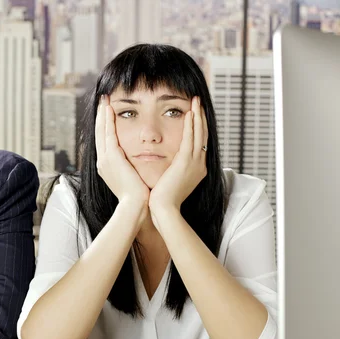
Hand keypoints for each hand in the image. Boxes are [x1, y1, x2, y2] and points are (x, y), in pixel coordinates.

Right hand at [95, 95, 149, 223]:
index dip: (104, 126)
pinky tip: (109, 109)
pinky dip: (107, 121)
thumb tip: (137, 164)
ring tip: (104, 100)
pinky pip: (108, 134)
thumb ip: (132, 169)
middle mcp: (102, 161)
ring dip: (102, 114)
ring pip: (101, 131)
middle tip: (102, 101)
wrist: (135, 207)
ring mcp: (104, 159)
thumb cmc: (138, 197)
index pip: (104, 142)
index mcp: (107, 167)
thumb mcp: (132, 180)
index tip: (107, 114)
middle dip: (100, 117)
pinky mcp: (111, 157)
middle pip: (99, 134)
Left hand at [149, 97, 207, 222]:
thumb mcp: (171, 181)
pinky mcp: (186, 162)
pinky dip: (191, 126)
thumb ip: (173, 170)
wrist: (164, 210)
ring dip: (198, 116)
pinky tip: (190, 113)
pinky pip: (190, 139)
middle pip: (203, 135)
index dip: (199, 127)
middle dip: (201, 117)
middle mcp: (200, 164)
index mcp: (197, 168)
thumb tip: (169, 164)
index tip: (196, 113)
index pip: (200, 142)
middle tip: (199, 101)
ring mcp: (195, 163)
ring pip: (199, 134)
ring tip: (196, 101)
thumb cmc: (163, 199)